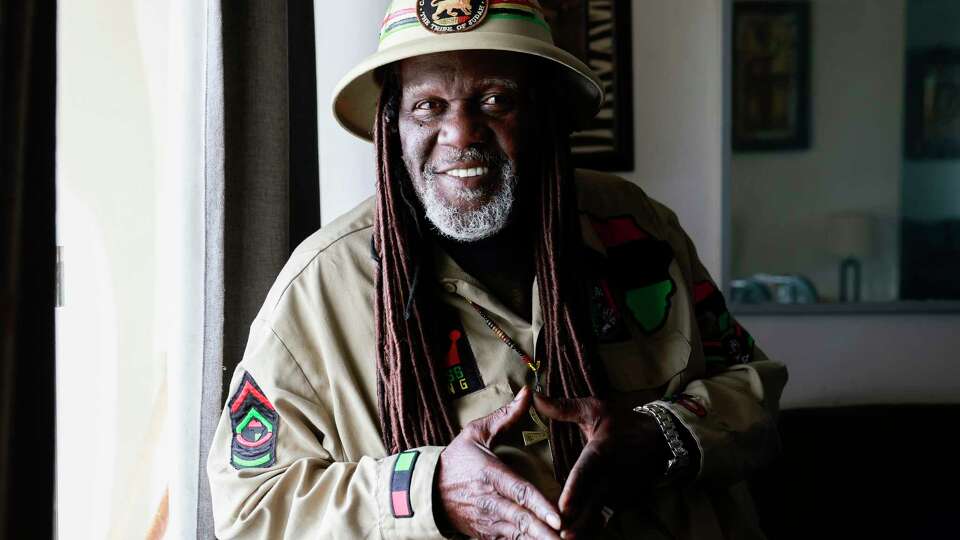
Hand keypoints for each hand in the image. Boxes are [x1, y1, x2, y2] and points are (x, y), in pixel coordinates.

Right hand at [436, 386, 562, 539]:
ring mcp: (488, 520)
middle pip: (522, 519)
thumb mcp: (475, 433)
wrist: (427, 491)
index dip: (540, 505)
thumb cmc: (455, 460)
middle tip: (568, 536)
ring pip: (518, 535)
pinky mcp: (487, 533)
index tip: (558, 517)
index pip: (519, 491)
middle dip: (545, 531)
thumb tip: (528, 393)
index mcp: (490, 475)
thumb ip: (505, 415)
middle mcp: (490, 501)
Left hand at [532, 393, 667, 539]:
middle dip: (575, 523)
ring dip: (582, 530)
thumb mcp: (594, 410)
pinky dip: (591, 529)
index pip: (587, 473)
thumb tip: (533, 396)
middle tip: (557, 535)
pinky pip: (604, 519)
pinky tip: (574, 538)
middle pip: (591, 505)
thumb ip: (562, 408)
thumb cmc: (623, 423)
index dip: (575, 491)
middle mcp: (612, 477)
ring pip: (598, 517)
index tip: (563, 507)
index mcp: (602, 451)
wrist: (661, 441)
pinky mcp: (623, 504)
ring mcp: (619, 493)